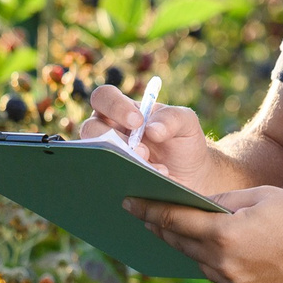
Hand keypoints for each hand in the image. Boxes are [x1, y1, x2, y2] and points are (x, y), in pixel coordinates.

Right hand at [82, 84, 211, 184]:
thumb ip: (172, 118)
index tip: (137, 121)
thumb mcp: (186, 123)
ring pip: (96, 156)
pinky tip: (145, 185)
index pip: (104, 97)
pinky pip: (104, 179)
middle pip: (91, 128)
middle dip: (117, 141)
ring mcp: (107, 156)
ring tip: (151, 171)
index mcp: (123, 110)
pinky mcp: (110, 179)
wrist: (191, 177)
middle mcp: (108, 131)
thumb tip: (152, 129)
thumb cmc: (184, 142)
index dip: (114, 106)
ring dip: (121, 163)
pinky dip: (122, 181)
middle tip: (143, 152)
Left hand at [124, 185, 282, 282]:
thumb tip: (195, 204)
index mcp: (225, 235)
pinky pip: (220, 277)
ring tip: (173, 231)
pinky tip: (213, 251)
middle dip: (161, 227)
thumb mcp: (260, 196)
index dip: (149, 210)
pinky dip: (213, 262)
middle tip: (143, 215)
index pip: (174, 220)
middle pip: (181, 244)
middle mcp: (224, 265)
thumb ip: (222, 202)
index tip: (129, 202)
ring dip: (187, 246)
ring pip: (199, 263)